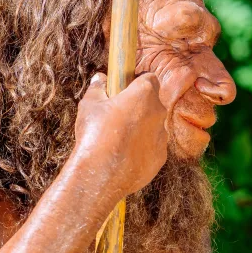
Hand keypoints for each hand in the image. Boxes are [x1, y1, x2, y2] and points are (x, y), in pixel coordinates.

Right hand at [72, 72, 167, 197]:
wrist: (102, 174)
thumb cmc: (95, 134)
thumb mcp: (89, 105)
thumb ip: (97, 88)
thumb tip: (100, 78)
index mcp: (144, 94)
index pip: (149, 78)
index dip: (137, 82)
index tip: (125, 89)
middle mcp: (158, 112)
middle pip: (152, 103)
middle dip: (138, 106)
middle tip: (118, 115)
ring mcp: (162, 136)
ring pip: (153, 126)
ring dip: (141, 128)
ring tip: (118, 139)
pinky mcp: (161, 157)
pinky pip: (152, 147)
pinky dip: (142, 149)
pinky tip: (124, 156)